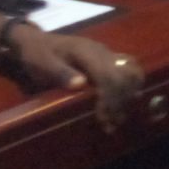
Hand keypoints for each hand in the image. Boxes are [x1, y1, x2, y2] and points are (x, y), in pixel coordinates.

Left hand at [7, 30, 142, 128]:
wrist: (35, 42)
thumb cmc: (37, 56)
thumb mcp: (42, 63)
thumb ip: (60, 73)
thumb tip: (81, 84)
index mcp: (85, 52)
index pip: (108, 76)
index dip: (109, 99)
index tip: (102, 119)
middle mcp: (101, 51)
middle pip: (124, 76)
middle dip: (120, 102)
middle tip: (110, 125)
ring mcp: (107, 54)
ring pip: (132, 72)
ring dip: (128, 96)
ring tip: (117, 118)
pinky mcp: (109, 59)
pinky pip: (130, 70)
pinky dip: (131, 88)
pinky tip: (123, 104)